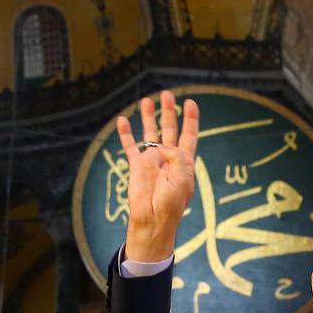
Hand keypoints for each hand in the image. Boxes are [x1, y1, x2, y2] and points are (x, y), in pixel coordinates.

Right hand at [117, 90, 198, 262]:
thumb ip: (176, 155)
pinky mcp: (136, 166)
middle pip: (169, 129)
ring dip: (149, 117)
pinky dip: (126, 133)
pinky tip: (123, 120)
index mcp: (184, 161)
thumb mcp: (182, 176)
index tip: (190, 102)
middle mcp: (168, 157)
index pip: (188, 135)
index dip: (190, 119)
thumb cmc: (172, 201)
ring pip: (149, 133)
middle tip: (166, 94)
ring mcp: (152, 160)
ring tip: (147, 100)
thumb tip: (160, 145)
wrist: (153, 218)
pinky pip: (130, 145)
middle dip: (168, 111)